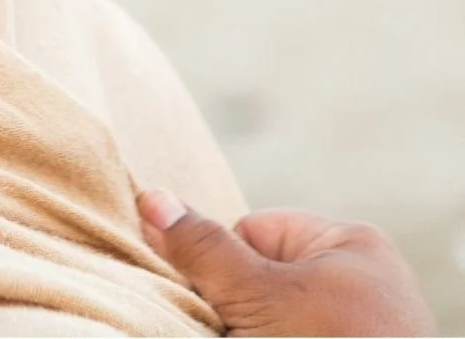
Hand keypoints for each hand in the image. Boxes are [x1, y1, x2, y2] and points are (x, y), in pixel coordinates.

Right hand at [136, 189, 436, 336]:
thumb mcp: (256, 296)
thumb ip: (203, 249)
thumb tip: (151, 197)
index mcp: (352, 243)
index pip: (253, 231)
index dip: (229, 269)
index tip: (228, 304)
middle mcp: (367, 281)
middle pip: (266, 278)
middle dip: (241, 307)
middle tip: (238, 333)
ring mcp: (369, 330)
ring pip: (278, 319)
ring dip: (253, 332)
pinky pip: (302, 336)